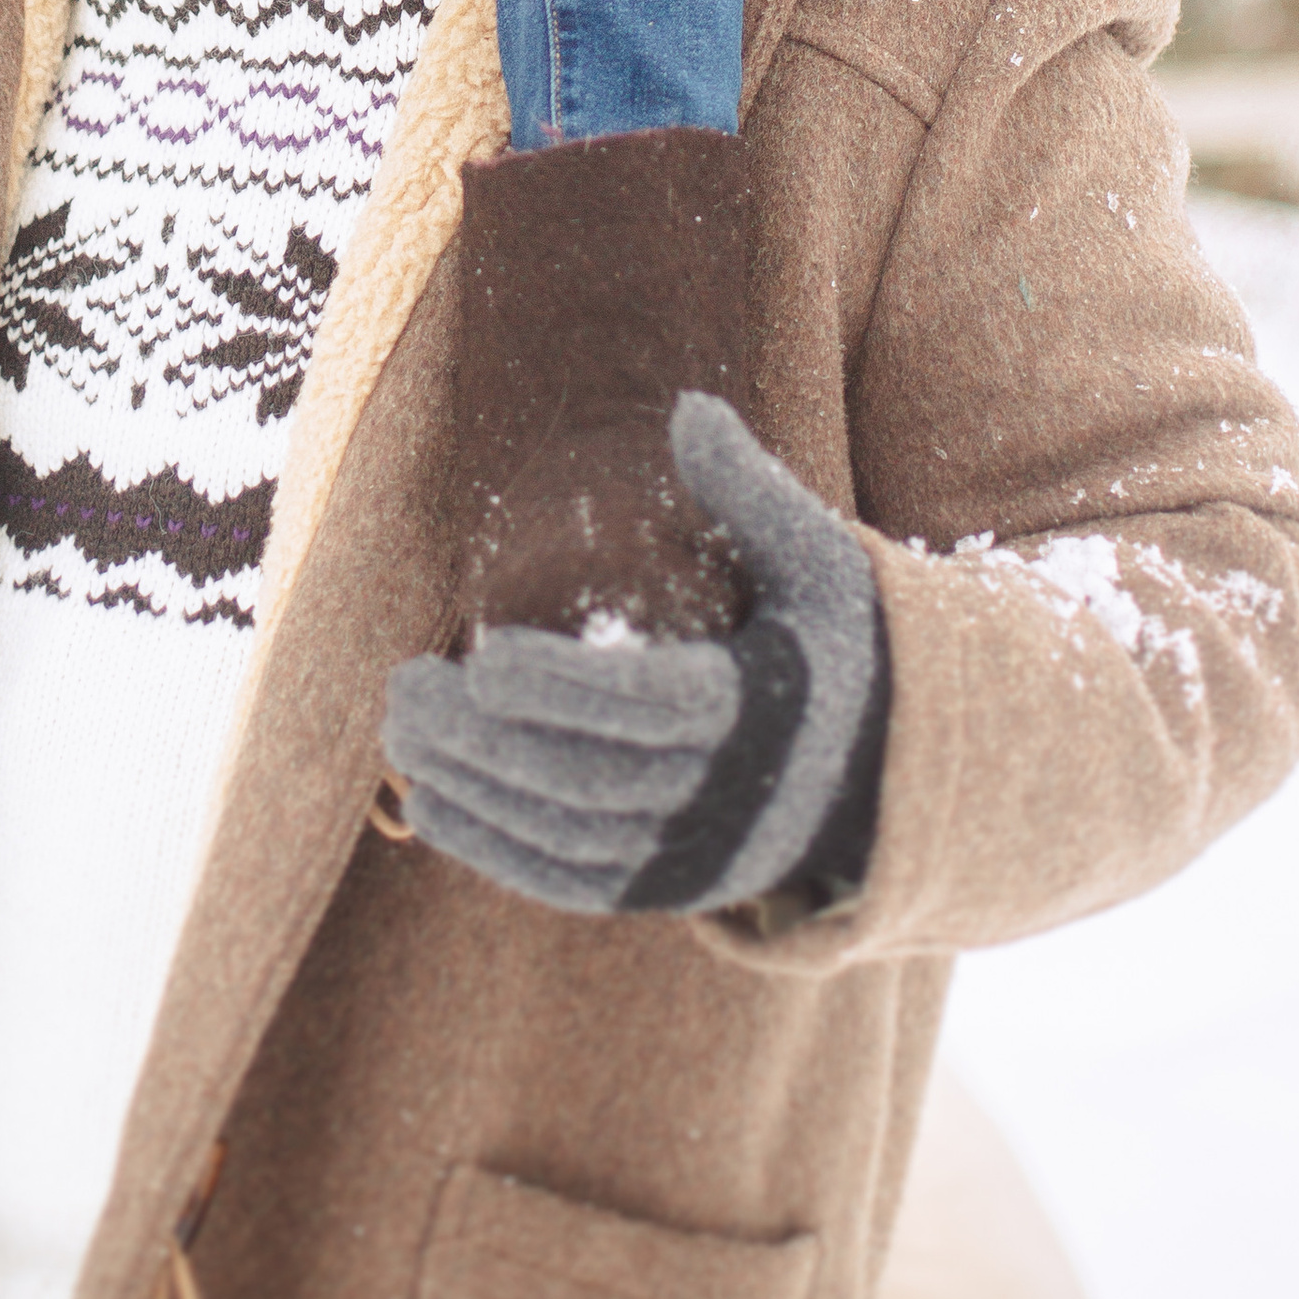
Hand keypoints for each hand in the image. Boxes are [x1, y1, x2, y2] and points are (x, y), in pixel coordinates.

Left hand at [383, 395, 886, 917]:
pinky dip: (498, 850)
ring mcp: (703, 859)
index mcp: (769, 711)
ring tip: (399, 733)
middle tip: (403, 687)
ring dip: (477, 791)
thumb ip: (752, 491)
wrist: (899, 772)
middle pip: (592, 780)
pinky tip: (429, 801)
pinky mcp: (675, 891)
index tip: (484, 656)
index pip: (653, 707)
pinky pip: (575, 881)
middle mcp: (734, 800)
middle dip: (488, 741)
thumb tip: (692, 407)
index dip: (565, 689)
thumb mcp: (821, 560)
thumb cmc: (841, 641)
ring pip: (572, 837)